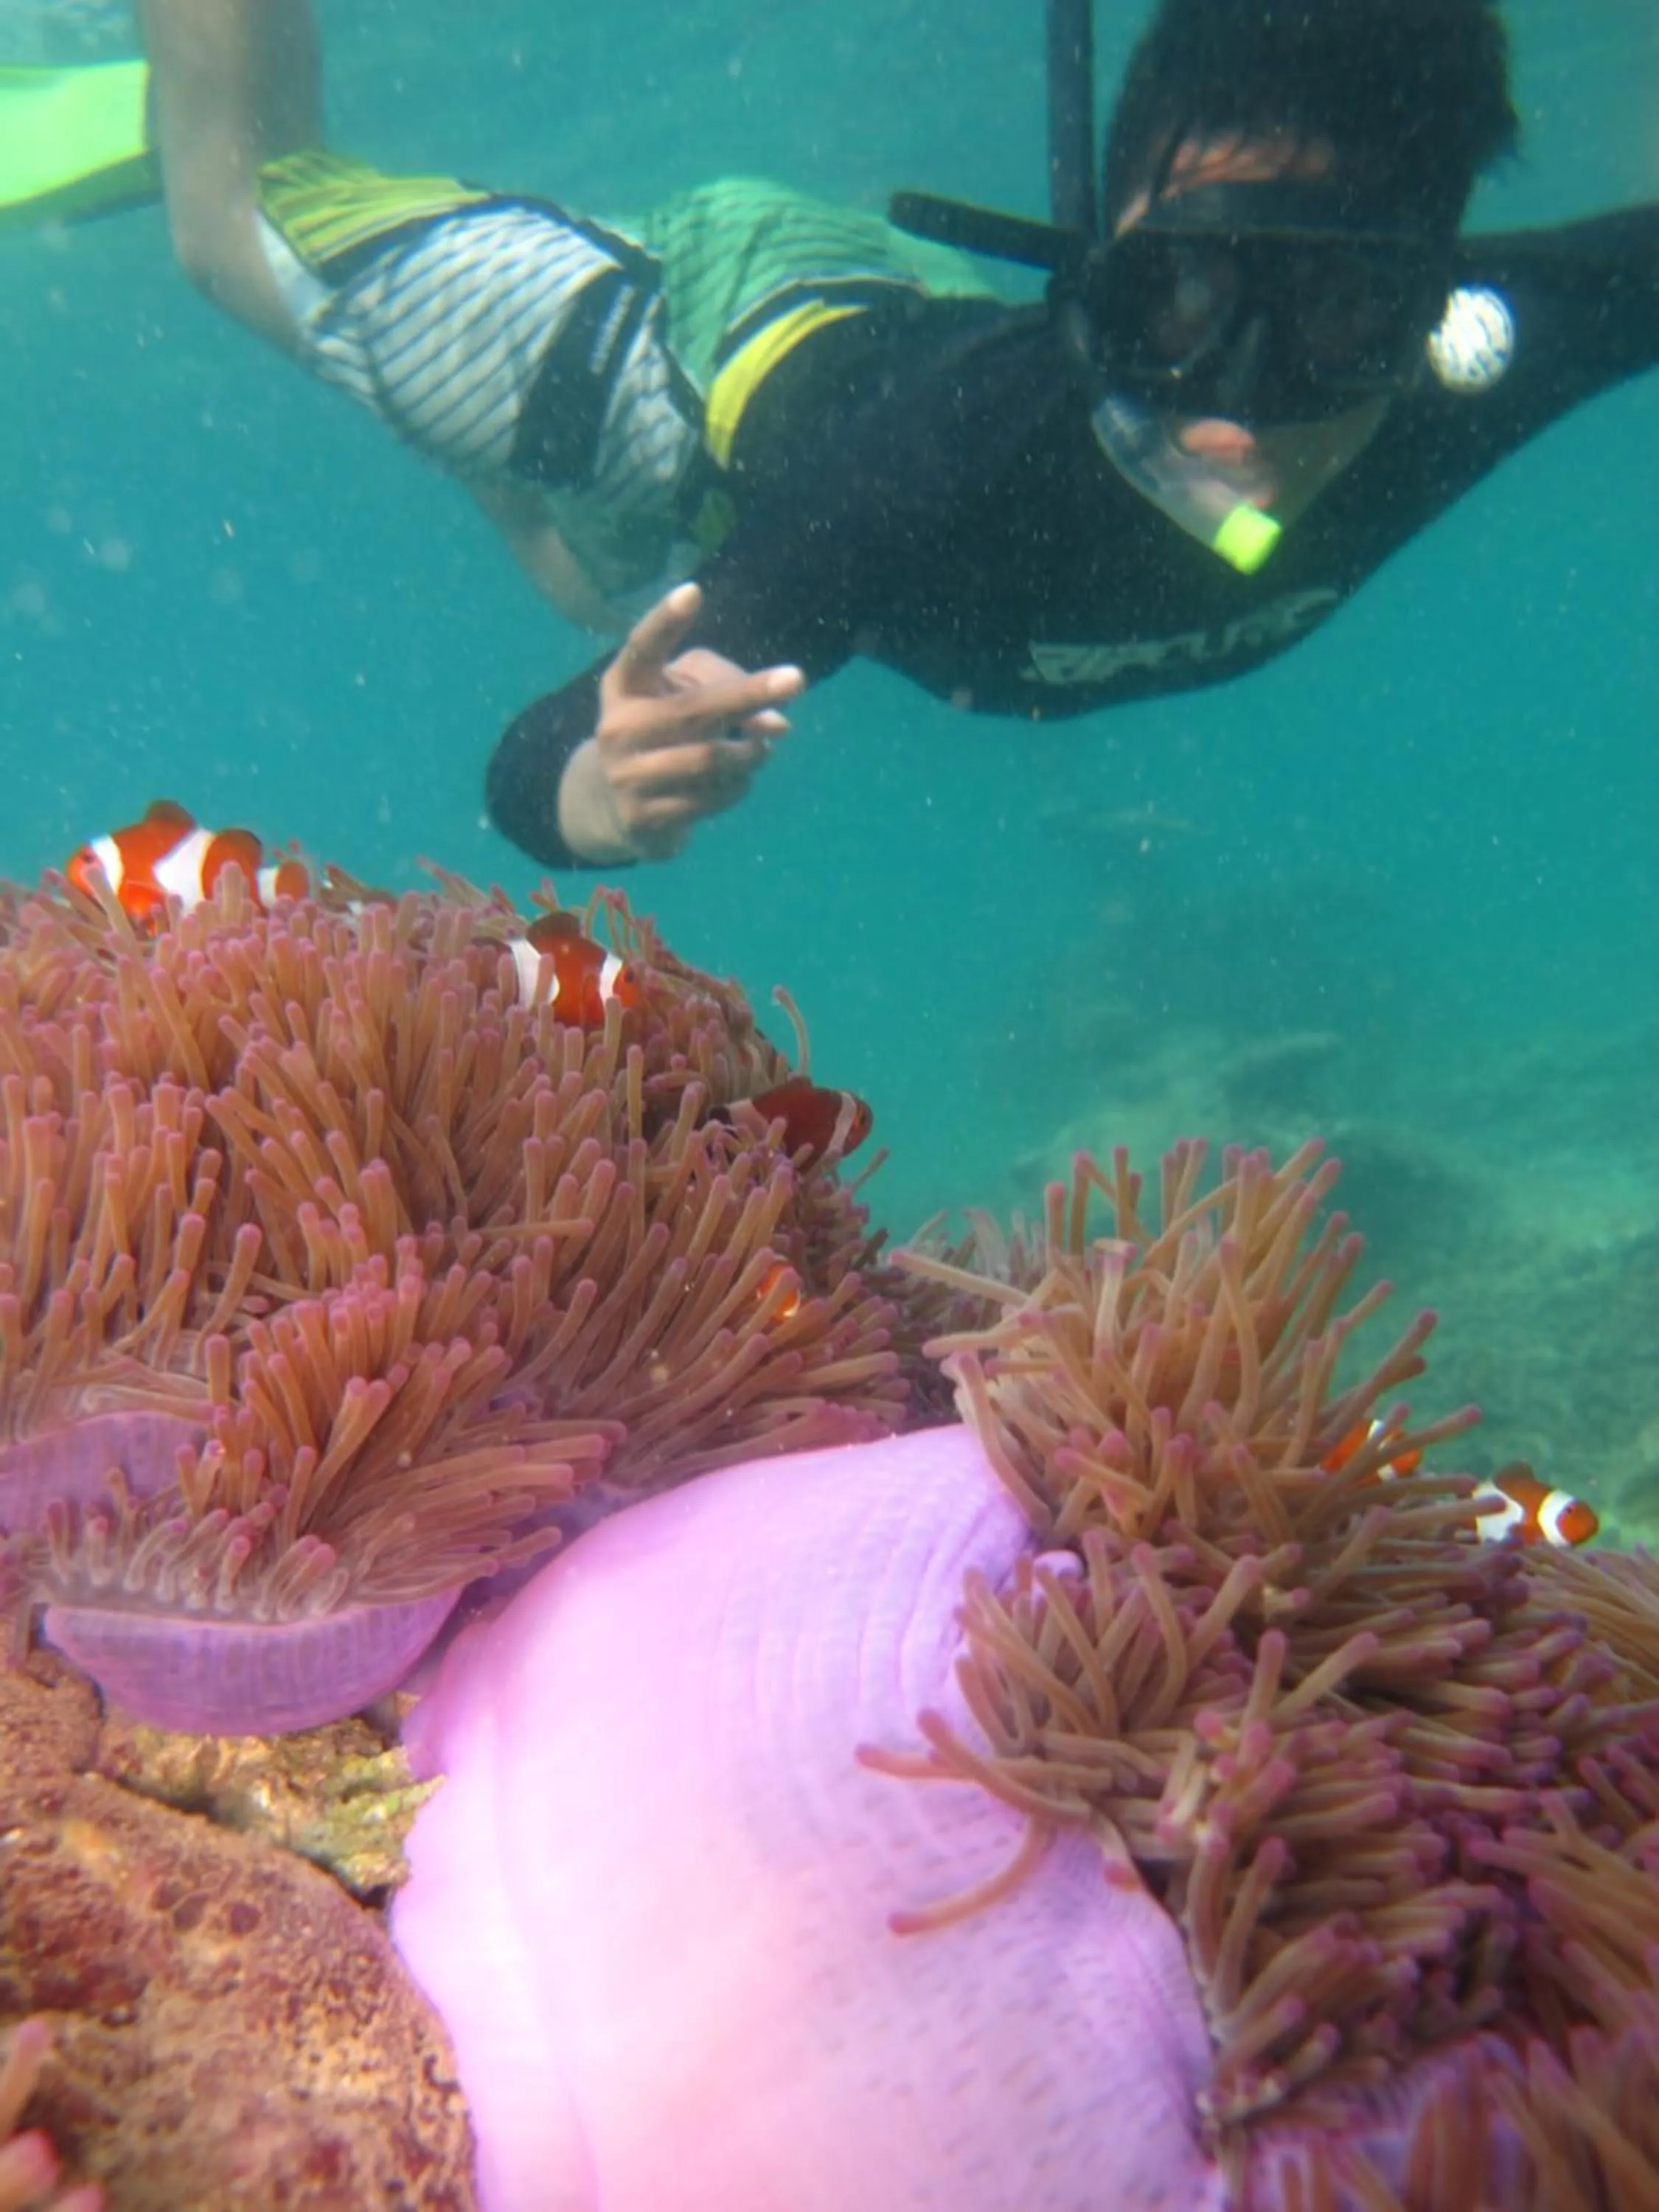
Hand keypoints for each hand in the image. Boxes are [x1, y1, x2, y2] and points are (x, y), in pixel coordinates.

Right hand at [557, 584, 803, 861]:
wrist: (615, 806)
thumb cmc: (663, 733)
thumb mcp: (684, 698)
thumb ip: (728, 690)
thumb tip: (778, 724)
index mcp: (624, 686)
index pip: (642, 647)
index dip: (665, 621)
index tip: (693, 592)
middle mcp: (617, 728)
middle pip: (694, 708)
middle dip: (749, 693)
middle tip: (796, 679)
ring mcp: (626, 776)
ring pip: (710, 760)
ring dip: (751, 754)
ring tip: (761, 750)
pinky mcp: (643, 818)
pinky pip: (711, 799)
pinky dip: (738, 787)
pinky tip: (738, 782)